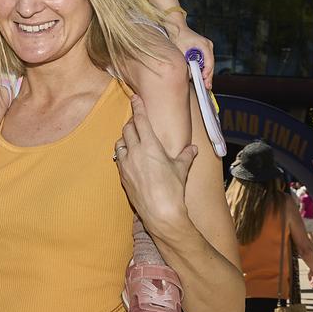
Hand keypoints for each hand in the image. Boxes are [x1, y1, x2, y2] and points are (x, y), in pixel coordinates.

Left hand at [114, 96, 197, 231]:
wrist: (160, 213)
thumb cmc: (173, 189)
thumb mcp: (182, 169)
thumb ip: (186, 156)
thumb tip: (193, 149)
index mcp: (150, 145)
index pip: (140, 120)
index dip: (137, 107)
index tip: (134, 98)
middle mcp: (135, 151)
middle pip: (128, 129)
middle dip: (132, 122)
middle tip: (137, 121)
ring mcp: (126, 163)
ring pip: (120, 142)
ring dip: (125, 138)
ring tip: (132, 139)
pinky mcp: (122, 175)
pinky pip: (118, 158)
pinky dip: (123, 153)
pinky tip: (129, 156)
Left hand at [172, 22, 213, 89]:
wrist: (176, 28)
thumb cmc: (177, 37)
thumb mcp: (181, 52)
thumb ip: (187, 63)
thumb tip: (191, 75)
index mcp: (204, 45)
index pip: (209, 61)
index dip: (207, 72)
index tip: (203, 80)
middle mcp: (208, 46)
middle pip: (210, 64)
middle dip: (208, 76)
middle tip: (207, 87)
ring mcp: (207, 47)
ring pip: (209, 63)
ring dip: (206, 73)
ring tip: (206, 85)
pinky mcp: (204, 49)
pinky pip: (205, 61)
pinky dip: (203, 68)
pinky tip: (203, 77)